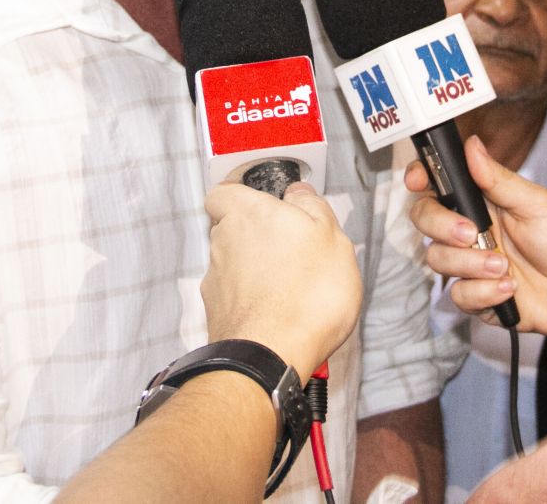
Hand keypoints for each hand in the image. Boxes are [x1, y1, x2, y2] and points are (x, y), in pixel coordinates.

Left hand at [202, 181, 361, 375]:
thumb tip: (299, 194)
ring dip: (257, 270)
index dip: (242, 192)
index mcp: (247, 213)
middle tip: (293, 248)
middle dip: (258, 235)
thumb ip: (312, 208)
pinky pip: (236, 296)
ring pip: (235, 264)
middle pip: (233, 227)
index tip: (265, 200)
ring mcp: (216, 280)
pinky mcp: (218, 313)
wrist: (272, 357)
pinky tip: (280, 312)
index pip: (225, 190)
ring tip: (293, 287)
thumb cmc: (305, 294)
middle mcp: (223, 242)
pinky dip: (254, 300)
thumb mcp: (331, 238)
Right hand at [406, 134, 546, 336]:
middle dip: (441, 226)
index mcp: (481, 201)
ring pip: (437, 259)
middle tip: (471, 233)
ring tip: (505, 266)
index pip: (436, 185)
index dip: (419, 179)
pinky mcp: (477, 297)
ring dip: (471, 264)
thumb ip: (498, 179)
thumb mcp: (536, 203)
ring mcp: (470, 264)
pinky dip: (484, 292)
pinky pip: (458, 295)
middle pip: (424, 220)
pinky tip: (510, 288)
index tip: (417, 181)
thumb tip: (472, 144)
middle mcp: (469, 231)